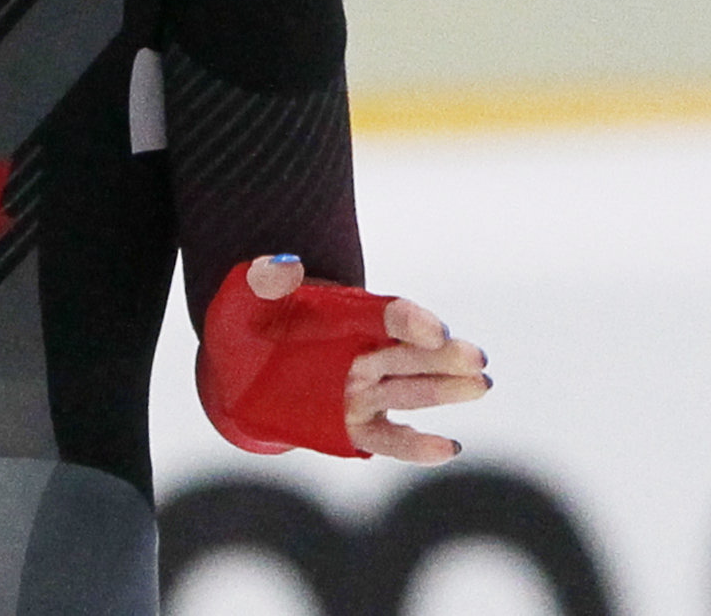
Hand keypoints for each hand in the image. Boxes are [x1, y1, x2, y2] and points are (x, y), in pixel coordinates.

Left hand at [244, 255, 490, 465]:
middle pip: (407, 354)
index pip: (381, 314)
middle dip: (442, 355)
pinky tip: (448, 446)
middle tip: (475, 357)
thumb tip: (285, 263)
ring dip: (444, 389)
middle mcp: (360, 353)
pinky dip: (416, 446)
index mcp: (342, 316)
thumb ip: (262, 280)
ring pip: (407, 392)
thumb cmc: (241, 326)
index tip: (433, 329)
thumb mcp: (240, 298)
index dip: (407, 320)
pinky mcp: (352, 426)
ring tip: (479, 384)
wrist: (231, 371)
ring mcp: (360, 391)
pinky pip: (386, 438)